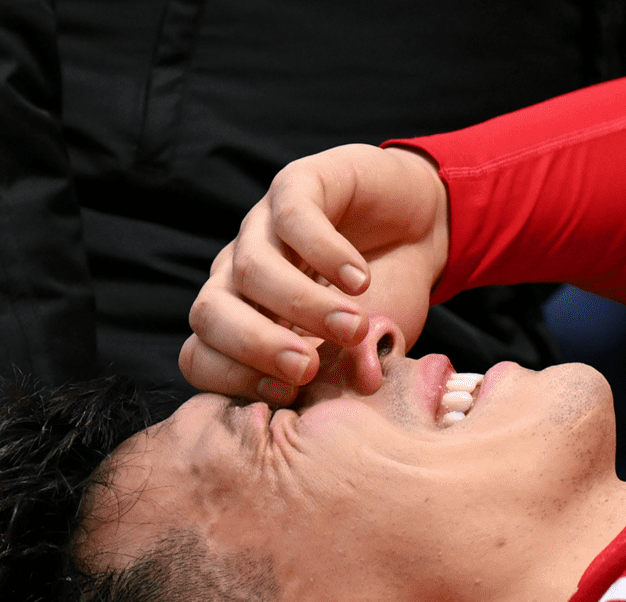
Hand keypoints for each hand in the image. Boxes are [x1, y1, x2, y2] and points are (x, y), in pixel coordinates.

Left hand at [179, 144, 448, 402]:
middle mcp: (240, 275)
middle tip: (307, 368)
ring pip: (251, 268)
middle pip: (209, 312)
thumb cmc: (388, 297)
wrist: (424, 229)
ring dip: (303, 305)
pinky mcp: (297, 184)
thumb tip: (359, 384)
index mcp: (245, 322)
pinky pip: (292, 217)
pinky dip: (326, 253)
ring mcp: (264, 227)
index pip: (201, 356)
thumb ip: (352, 373)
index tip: (290, 394)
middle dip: (255, 346)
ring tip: (354, 326)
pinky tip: (361, 279)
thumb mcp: (369, 349)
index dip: (235, 380)